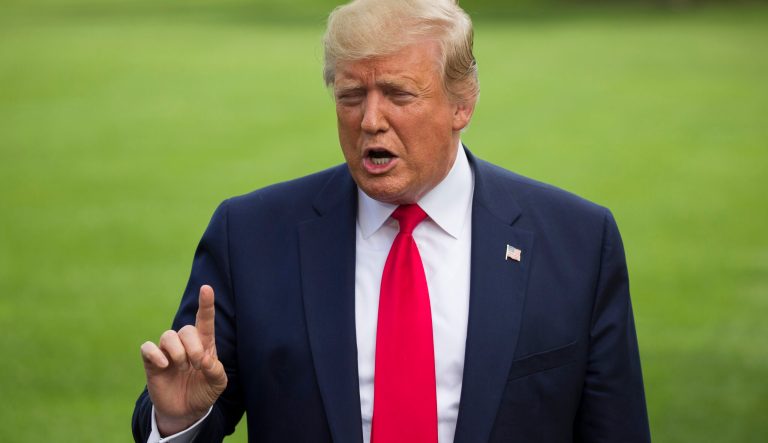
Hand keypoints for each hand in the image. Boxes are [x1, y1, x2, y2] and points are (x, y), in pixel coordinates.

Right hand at [140, 285, 227, 435]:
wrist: (185, 412)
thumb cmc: (203, 392)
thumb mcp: (217, 384)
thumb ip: (216, 371)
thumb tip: (206, 360)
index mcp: (204, 345)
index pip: (205, 320)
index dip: (206, 304)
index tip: (207, 288)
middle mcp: (185, 344)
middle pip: (186, 329)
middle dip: (193, 347)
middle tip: (197, 364)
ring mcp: (167, 352)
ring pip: (168, 335)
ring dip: (177, 352)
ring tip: (181, 367)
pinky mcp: (152, 362)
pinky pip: (148, 347)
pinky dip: (155, 354)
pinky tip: (164, 365)